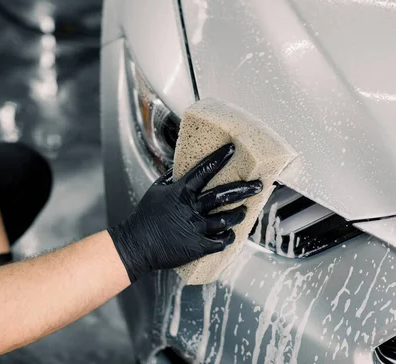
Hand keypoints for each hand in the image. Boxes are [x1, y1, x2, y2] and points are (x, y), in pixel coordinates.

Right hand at [108, 143, 262, 281]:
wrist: (136, 244)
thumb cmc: (145, 217)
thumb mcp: (156, 190)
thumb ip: (170, 178)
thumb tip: (179, 166)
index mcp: (181, 192)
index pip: (204, 170)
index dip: (219, 158)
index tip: (232, 149)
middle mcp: (191, 208)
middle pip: (223, 195)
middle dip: (244, 188)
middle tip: (258, 185)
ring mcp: (196, 228)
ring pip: (226, 219)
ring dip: (239, 214)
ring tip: (245, 210)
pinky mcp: (197, 246)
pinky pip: (220, 241)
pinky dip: (228, 237)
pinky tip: (232, 235)